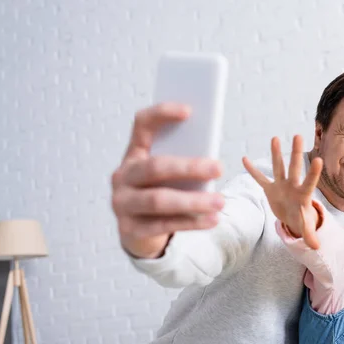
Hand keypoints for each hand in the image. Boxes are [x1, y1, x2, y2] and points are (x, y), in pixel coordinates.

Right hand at [111, 103, 223, 258]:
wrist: (139, 231)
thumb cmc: (162, 192)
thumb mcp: (169, 175)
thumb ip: (182, 162)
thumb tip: (212, 160)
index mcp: (134, 154)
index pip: (142, 125)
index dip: (161, 114)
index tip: (189, 111)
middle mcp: (123, 177)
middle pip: (155, 167)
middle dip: (189, 167)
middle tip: (219, 168)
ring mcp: (123, 204)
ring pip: (159, 200)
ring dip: (193, 201)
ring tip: (221, 201)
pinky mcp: (130, 230)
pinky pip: (163, 225)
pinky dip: (191, 223)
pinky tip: (212, 219)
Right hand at [243, 135, 322, 248]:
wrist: (292, 215)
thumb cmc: (300, 219)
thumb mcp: (304, 227)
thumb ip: (309, 235)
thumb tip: (317, 247)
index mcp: (303, 194)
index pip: (309, 182)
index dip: (313, 172)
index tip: (318, 159)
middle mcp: (292, 185)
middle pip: (294, 167)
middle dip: (295, 152)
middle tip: (298, 135)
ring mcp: (281, 184)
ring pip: (278, 166)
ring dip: (276, 153)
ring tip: (275, 138)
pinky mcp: (270, 188)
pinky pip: (259, 178)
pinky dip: (252, 170)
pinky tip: (244, 159)